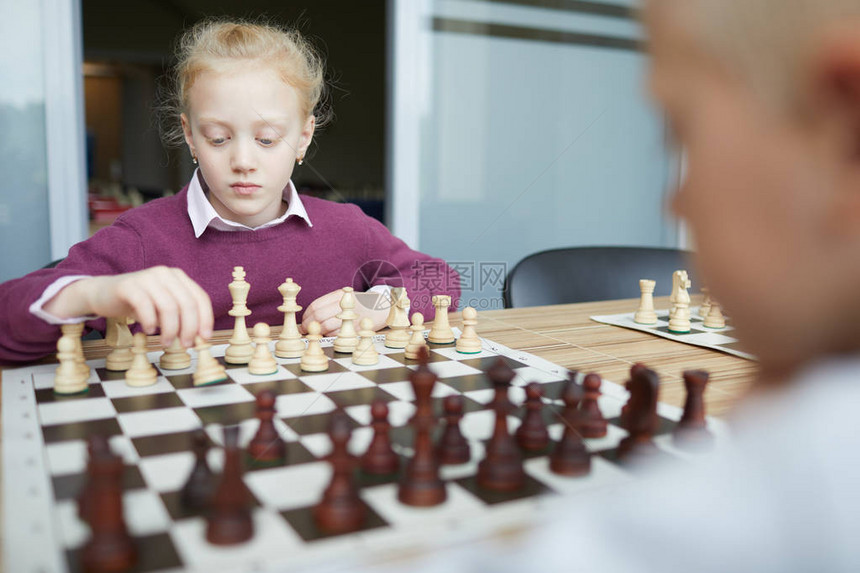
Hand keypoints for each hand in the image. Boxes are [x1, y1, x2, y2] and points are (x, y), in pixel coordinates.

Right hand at [43, 266, 212, 347]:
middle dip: (189, 328)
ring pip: (169, 306)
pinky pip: (145, 306)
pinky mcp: (128, 285)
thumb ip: (180, 318)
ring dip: (170, 330)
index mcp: (178, 277)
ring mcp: (147, 277)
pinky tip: (149, 331)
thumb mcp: (163, 309)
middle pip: (187, 303)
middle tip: (185, 345)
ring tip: (166, 342)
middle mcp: (165, 273)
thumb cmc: (138, 303)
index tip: (204, 338)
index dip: (205, 319)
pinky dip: (150, 322)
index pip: (200, 298)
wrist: (102, 294)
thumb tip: (198, 338)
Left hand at [301, 289, 388, 335]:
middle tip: (306, 330)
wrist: (383, 308)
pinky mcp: (356, 327)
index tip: (304, 322)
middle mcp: (344, 304)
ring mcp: (351, 316)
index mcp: (340, 295)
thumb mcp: (345, 298)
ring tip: (318, 333)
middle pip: (319, 316)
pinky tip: (329, 335)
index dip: (306, 316)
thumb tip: (309, 319)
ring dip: (319, 332)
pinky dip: (330, 336)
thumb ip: (329, 305)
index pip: (316, 305)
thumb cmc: (360, 305)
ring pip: (326, 326)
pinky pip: (337, 334)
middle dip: (309, 325)